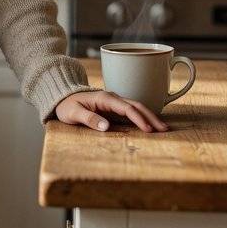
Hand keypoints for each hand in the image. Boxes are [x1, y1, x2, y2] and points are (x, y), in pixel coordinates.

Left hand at [53, 90, 167, 132]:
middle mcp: (112, 98)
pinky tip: (150, 125)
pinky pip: (131, 111)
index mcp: (104, 99)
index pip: (127, 108)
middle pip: (137, 106)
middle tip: (164, 130)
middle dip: (151, 117)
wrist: (62, 97)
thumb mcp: (73, 114)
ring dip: (150, 117)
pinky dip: (142, 117)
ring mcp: (114, 102)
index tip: (148, 129)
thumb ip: (89, 119)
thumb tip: (106, 127)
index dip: (139, 118)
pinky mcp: (113, 107)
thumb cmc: (66, 106)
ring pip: (136, 108)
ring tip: (163, 128)